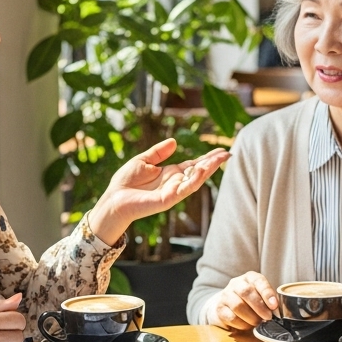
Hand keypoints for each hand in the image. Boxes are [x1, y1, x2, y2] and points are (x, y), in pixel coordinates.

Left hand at [85, 139, 229, 244]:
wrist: (113, 200)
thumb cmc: (125, 183)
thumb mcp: (143, 161)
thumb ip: (158, 152)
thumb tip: (174, 141)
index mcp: (171, 174)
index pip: (194, 164)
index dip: (207, 158)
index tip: (221, 150)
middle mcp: (175, 183)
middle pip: (199, 171)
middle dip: (213, 163)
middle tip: (228, 153)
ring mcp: (173, 192)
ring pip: (195, 180)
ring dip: (208, 170)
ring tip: (220, 158)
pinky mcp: (167, 200)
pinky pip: (184, 189)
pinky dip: (194, 180)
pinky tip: (202, 169)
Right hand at [207, 272, 278, 330]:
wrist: (228, 306)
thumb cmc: (250, 301)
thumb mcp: (261, 296)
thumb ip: (269, 301)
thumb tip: (277, 312)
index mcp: (249, 278)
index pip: (258, 281)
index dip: (267, 293)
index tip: (274, 306)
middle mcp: (236, 283)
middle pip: (246, 292)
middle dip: (259, 307)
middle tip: (267, 317)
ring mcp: (226, 295)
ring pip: (238, 306)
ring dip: (251, 317)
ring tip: (257, 322)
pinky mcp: (220, 309)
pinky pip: (231, 318)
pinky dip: (242, 324)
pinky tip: (247, 325)